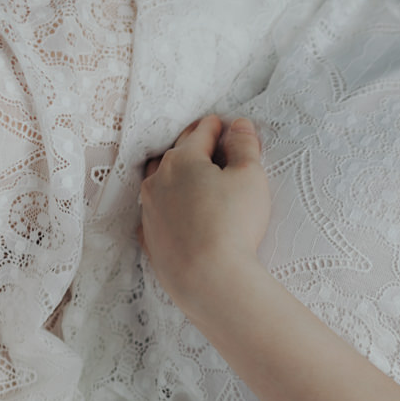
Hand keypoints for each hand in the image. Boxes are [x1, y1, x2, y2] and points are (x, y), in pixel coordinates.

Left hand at [138, 115, 271, 309]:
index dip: (214, 127)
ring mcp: (149, 209)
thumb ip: (245, 147)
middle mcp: (159, 179)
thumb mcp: (251, 178)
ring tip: (188, 174)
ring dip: (174, 174)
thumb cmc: (234, 223)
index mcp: (184, 159)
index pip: (201, 134)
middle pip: (176, 154)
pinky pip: (155, 212)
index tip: (221, 123)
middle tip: (207, 143)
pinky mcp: (149, 237)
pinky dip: (165, 206)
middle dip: (192, 145)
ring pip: (159, 181)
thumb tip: (239, 125)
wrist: (209, 277)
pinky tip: (173, 211)